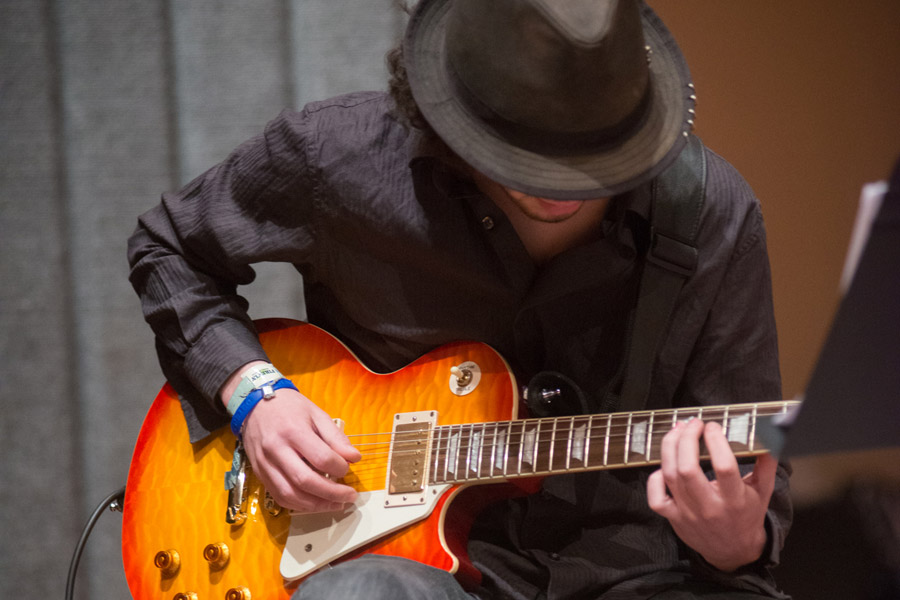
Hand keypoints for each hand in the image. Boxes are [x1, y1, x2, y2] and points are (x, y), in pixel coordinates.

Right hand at [240, 388, 361, 512]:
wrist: (254, 404)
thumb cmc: (289, 407)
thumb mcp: (316, 414)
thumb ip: (336, 437)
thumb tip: (354, 458)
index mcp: (294, 431)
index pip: (321, 458)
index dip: (340, 468)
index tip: (348, 468)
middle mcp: (276, 450)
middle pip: (305, 481)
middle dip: (332, 494)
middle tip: (349, 496)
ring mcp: (265, 464)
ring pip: (290, 495)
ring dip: (316, 505)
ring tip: (335, 504)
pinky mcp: (259, 473)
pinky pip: (279, 497)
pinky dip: (299, 505)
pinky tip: (314, 503)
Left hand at [646, 418, 776, 571]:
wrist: (733, 551)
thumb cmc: (747, 515)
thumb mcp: (762, 491)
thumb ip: (766, 463)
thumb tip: (772, 436)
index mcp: (735, 500)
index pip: (724, 467)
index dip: (716, 442)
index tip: (713, 426)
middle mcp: (710, 507)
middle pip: (688, 469)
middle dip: (686, 439)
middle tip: (693, 423)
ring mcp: (688, 514)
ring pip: (671, 476)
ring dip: (670, 448)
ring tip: (678, 430)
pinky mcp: (674, 518)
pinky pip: (656, 497)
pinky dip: (655, 478)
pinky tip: (665, 465)